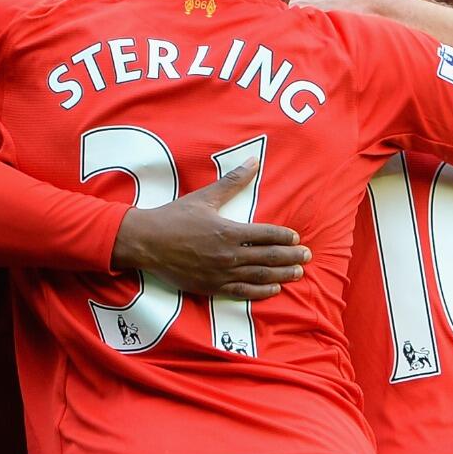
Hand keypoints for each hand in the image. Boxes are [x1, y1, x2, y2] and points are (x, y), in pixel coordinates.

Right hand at [113, 160, 309, 300]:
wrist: (146, 242)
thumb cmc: (174, 217)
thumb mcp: (205, 197)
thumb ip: (233, 182)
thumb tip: (254, 162)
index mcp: (229, 231)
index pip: (266, 234)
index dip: (285, 237)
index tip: (296, 237)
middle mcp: (228, 255)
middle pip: (268, 257)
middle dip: (291, 256)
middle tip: (307, 256)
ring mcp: (220, 273)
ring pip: (259, 276)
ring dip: (282, 275)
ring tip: (298, 273)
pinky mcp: (211, 287)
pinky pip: (242, 291)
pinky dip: (261, 291)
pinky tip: (274, 289)